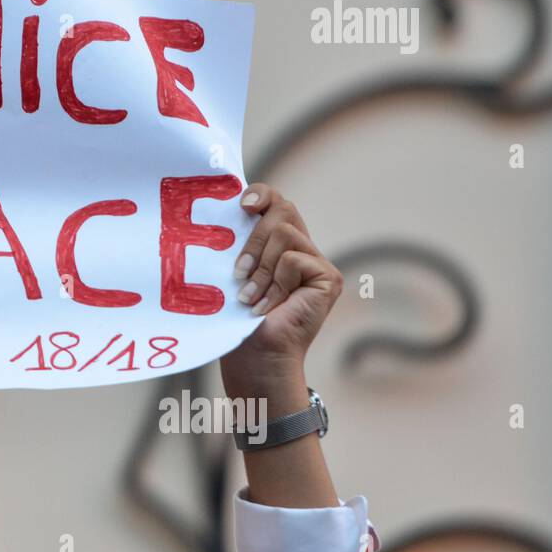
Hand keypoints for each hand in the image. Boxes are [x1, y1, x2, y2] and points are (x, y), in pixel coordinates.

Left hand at [221, 183, 342, 402]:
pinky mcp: (328, 278)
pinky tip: (269, 306)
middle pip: (283, 208)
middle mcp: (301, 248)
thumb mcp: (231, 271)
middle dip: (254, 237)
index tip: (241, 205)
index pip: (274, 200)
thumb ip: (236, 241)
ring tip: (251, 297)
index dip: (261, 194)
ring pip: (284, 233)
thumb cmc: (235, 320)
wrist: (255, 357)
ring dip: (260, 268)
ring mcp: (318, 262)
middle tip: (238, 271)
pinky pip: (294, 258)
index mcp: (276, 244)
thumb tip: (222, 207)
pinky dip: (275, 282)